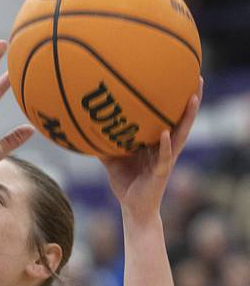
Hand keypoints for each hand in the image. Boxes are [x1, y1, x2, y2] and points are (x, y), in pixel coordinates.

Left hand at [100, 79, 201, 221]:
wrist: (132, 209)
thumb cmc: (126, 184)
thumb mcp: (112, 161)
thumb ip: (104, 145)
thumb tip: (86, 130)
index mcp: (158, 143)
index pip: (171, 116)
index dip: (177, 98)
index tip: (181, 75)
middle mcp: (167, 148)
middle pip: (183, 119)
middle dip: (192, 99)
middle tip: (198, 76)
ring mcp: (166, 159)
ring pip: (181, 135)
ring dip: (188, 117)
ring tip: (192, 98)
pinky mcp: (161, 173)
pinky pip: (164, 157)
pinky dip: (164, 145)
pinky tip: (163, 133)